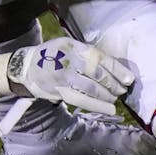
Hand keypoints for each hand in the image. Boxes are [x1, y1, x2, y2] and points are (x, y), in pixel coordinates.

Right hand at [7, 36, 134, 116]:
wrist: (27, 67)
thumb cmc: (52, 55)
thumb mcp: (69, 46)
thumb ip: (87, 54)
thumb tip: (111, 67)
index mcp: (76, 47)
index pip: (101, 58)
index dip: (118, 69)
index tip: (129, 78)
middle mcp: (71, 61)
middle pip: (98, 74)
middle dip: (114, 84)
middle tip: (123, 90)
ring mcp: (64, 77)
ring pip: (91, 88)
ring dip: (107, 96)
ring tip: (115, 99)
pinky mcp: (60, 91)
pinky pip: (82, 100)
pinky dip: (97, 105)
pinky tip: (108, 108)